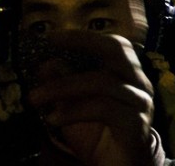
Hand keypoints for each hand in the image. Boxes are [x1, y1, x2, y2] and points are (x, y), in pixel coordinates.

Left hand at [25, 31, 160, 165]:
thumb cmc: (101, 137)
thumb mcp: (75, 109)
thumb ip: (65, 86)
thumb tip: (45, 64)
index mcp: (127, 76)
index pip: (114, 44)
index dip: (84, 37)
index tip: (52, 36)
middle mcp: (138, 83)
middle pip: (117, 51)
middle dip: (83, 43)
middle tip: (50, 47)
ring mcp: (140, 103)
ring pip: (103, 82)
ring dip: (63, 87)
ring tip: (35, 98)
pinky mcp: (136, 125)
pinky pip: (105, 109)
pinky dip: (75, 111)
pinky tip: (53, 119)